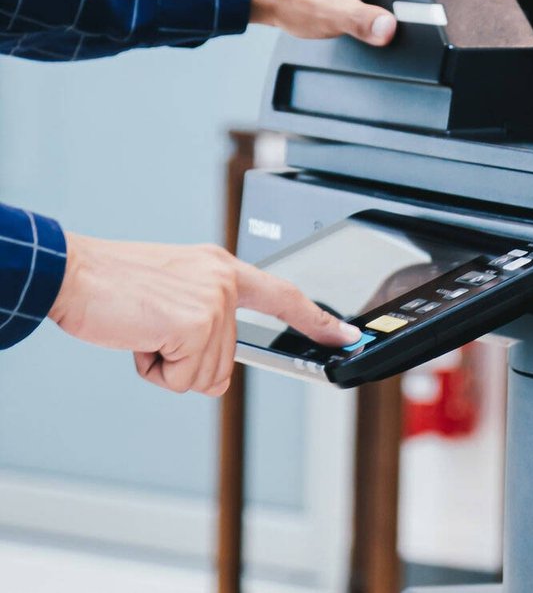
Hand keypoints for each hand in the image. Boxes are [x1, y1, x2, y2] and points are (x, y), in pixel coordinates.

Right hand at [47, 233, 360, 395]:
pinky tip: (139, 338)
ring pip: (204, 376)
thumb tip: (216, 372)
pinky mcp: (198, 325)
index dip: (316, 318)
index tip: (344, 335)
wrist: (72, 275)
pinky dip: (153, 370)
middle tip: (152, 330)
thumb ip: (204, 318)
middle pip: (227, 362)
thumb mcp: (172, 292)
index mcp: (221, 268)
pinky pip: (182, 380)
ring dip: (165, 366)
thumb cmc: (111, 286)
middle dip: (184, 362)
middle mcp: (225, 281)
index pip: (283, 295)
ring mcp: (216, 303)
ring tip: (143, 330)